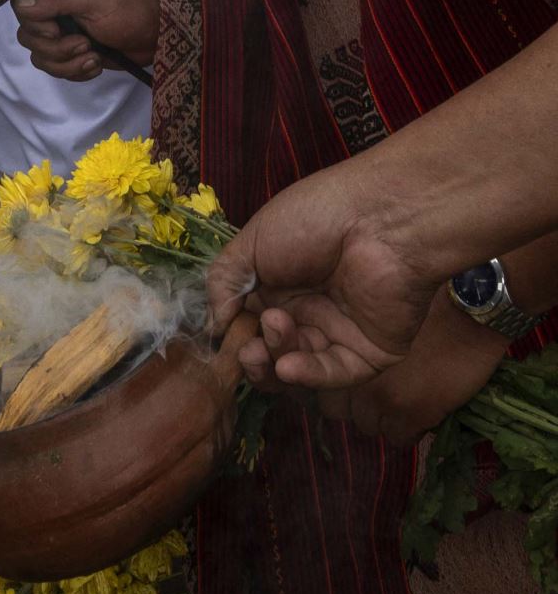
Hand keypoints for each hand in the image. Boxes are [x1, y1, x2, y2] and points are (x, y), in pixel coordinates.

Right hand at [10, 0, 157, 80]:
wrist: (157, 34)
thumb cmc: (128, 9)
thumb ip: (55, 0)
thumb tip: (19, 3)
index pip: (21, 5)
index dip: (33, 22)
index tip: (55, 29)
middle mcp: (55, 11)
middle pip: (27, 36)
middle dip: (54, 48)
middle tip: (83, 44)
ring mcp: (64, 35)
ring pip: (40, 57)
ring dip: (66, 64)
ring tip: (93, 57)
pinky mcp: (73, 56)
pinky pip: (57, 70)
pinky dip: (76, 72)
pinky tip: (96, 64)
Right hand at [205, 158, 438, 391]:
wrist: (380, 218)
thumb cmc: (313, 219)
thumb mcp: (250, 245)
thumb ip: (223, 286)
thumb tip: (212, 329)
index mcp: (277, 286)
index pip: (247, 323)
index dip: (232, 335)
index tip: (220, 338)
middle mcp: (307, 311)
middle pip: (270, 351)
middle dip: (252, 355)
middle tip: (245, 348)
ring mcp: (338, 333)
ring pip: (298, 366)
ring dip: (276, 358)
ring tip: (265, 342)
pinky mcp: (369, 352)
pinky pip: (335, 372)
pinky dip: (309, 374)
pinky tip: (288, 366)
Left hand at [309, 294, 507, 442]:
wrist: (465, 315)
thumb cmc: (422, 311)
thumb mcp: (371, 329)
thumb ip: (350, 351)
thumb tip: (341, 370)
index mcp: (338, 355)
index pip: (317, 388)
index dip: (334, 386)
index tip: (349, 382)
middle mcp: (351, 380)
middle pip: (336, 410)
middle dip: (353, 404)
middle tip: (378, 392)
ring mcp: (380, 400)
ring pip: (367, 426)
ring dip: (381, 418)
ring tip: (401, 401)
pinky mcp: (412, 415)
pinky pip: (398, 438)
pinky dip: (408, 431)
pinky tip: (421, 414)